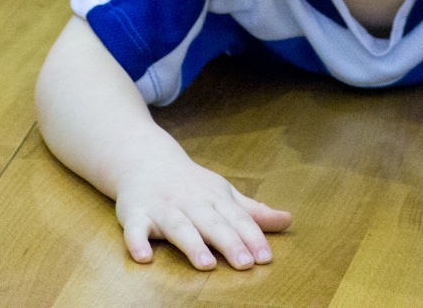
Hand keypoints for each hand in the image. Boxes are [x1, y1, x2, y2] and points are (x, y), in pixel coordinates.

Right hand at [115, 150, 290, 269]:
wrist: (145, 159)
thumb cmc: (191, 184)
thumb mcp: (224, 193)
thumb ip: (253, 212)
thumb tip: (288, 220)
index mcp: (214, 198)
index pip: (237, 219)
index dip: (252, 237)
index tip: (265, 257)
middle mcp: (191, 202)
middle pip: (212, 223)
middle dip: (229, 242)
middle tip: (245, 263)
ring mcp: (163, 208)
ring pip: (179, 227)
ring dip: (192, 244)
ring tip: (206, 264)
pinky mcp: (135, 214)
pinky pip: (134, 229)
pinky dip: (137, 242)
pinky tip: (143, 257)